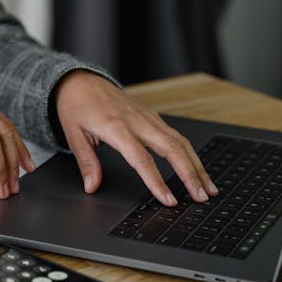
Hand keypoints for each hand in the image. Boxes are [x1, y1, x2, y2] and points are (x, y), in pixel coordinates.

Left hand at [55, 70, 216, 205]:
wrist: (81, 81)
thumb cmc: (76, 106)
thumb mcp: (73, 135)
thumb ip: (86, 162)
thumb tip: (92, 186)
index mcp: (116, 127)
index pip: (141, 159)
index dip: (156, 181)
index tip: (168, 200)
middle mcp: (137, 121)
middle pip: (172, 149)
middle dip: (190, 174)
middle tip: (201, 197)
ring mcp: (148, 117)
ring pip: (180, 142)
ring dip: (197, 165)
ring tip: (208, 188)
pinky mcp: (153, 116)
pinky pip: (176, 136)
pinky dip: (190, 154)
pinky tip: (197, 168)